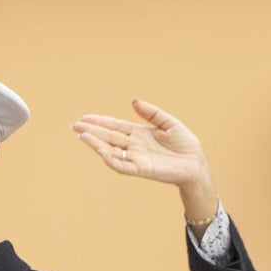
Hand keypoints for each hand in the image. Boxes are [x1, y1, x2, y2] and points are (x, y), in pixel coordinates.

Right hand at [72, 99, 216, 212]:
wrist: (196, 165)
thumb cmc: (185, 145)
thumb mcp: (169, 123)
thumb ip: (152, 112)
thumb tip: (133, 101)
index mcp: (139, 134)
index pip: (114, 126)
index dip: (99, 122)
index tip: (84, 118)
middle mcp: (134, 146)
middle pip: (108, 137)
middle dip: (91, 131)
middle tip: (74, 126)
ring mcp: (136, 158)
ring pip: (111, 151)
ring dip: (96, 144)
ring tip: (82, 135)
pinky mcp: (141, 170)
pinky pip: (122, 165)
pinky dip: (111, 159)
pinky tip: (100, 151)